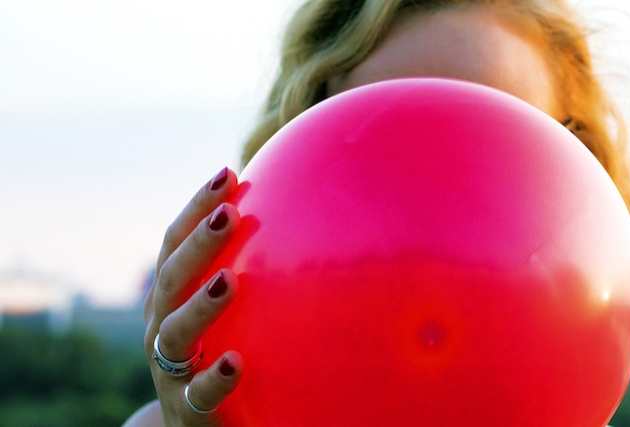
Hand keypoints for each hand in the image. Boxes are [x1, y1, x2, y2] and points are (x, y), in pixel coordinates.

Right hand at [137, 167, 244, 425]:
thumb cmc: (219, 356)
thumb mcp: (231, 315)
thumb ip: (254, 274)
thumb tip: (310, 214)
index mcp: (170, 298)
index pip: (175, 244)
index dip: (196, 208)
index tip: (226, 174)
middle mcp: (162, 327)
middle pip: (172, 278)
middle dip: (199, 243)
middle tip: (230, 213)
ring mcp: (170, 369)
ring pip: (175, 333)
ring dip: (200, 305)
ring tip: (229, 281)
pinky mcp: (188, 409)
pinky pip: (198, 394)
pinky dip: (213, 377)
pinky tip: (234, 362)